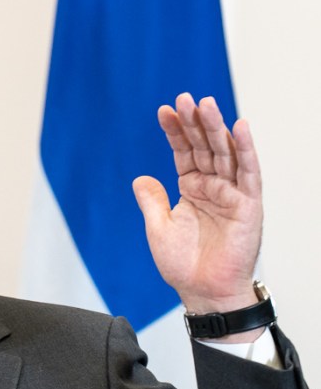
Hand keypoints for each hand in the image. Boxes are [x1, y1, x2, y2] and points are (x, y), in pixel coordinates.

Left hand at [132, 94, 261, 330]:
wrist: (203, 292)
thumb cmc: (183, 264)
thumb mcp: (158, 227)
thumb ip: (152, 201)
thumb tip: (140, 178)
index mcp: (191, 188)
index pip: (184, 151)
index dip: (175, 131)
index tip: (164, 110)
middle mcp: (213, 186)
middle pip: (205, 146)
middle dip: (195, 121)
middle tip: (185, 97)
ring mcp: (231, 193)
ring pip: (225, 153)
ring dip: (216, 127)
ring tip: (205, 104)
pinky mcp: (248, 205)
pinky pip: (248, 172)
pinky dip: (244, 149)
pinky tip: (238, 126)